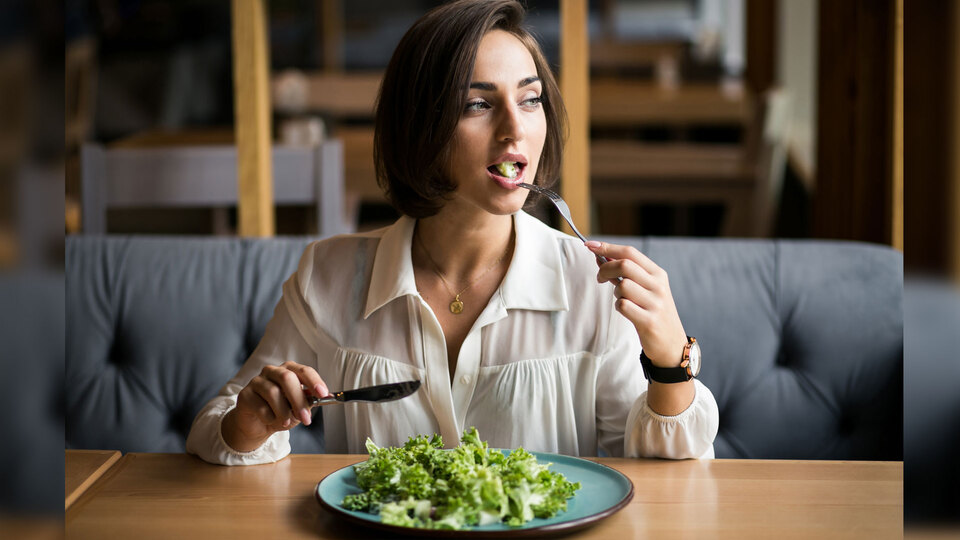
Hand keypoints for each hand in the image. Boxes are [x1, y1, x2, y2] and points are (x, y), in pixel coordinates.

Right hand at [223, 361, 329, 451]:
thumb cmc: (280, 413)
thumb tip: (324, 397)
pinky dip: (269, 417)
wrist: (258, 426)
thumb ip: (308, 401)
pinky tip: (270, 420)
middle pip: (287, 378)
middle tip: (305, 418)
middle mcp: (272, 371)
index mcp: (289, 370)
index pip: (304, 370)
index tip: (323, 394)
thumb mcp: (298, 408)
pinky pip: (260, 406)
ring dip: (283, 411)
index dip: (314, 381)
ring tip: (286, 422)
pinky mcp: (245, 394)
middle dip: (298, 399)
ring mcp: (257, 381)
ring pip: (273, 392)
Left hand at [586, 241, 687, 366]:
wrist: (671, 343)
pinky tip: (626, 311)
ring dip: (615, 292)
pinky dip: (619, 306)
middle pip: (625, 265)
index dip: (608, 247)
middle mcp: (658, 286)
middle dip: (605, 268)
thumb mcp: (645, 289)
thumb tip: (601, 257)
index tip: (589, 245)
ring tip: (622, 299)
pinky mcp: (649, 320)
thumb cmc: (653, 312)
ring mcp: (655, 303)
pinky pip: (623, 306)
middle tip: (600, 278)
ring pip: (622, 286)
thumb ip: (625, 274)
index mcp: (658, 274)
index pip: (630, 252)